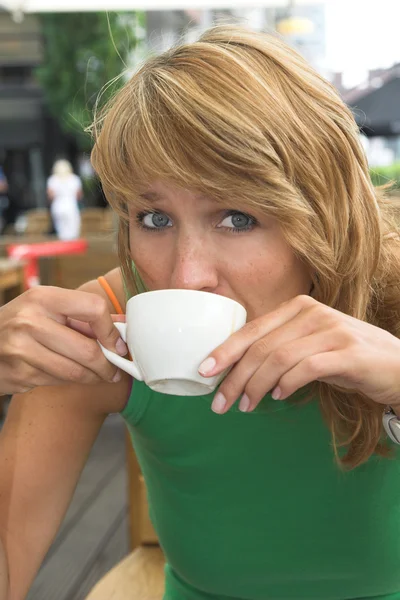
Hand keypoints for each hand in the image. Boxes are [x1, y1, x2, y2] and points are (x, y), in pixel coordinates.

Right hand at [0, 286, 127, 394]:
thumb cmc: (21, 323)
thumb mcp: (47, 307)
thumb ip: (83, 316)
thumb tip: (123, 328)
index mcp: (43, 297)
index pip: (93, 309)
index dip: (111, 330)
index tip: (118, 345)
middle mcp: (30, 321)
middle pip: (88, 350)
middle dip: (108, 365)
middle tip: (116, 371)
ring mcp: (21, 350)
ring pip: (75, 372)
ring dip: (94, 378)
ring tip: (100, 376)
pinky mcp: (18, 374)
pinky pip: (58, 382)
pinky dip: (70, 382)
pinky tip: (69, 375)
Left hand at [198, 294, 399, 413]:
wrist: (399, 366)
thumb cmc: (347, 359)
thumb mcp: (310, 346)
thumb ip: (280, 349)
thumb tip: (238, 370)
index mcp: (299, 307)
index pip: (252, 329)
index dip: (225, 351)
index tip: (204, 372)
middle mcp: (313, 313)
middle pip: (261, 346)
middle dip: (235, 377)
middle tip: (220, 403)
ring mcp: (332, 331)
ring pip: (279, 358)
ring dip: (256, 386)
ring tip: (245, 406)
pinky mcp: (348, 353)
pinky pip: (306, 368)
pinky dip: (286, 384)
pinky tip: (277, 397)